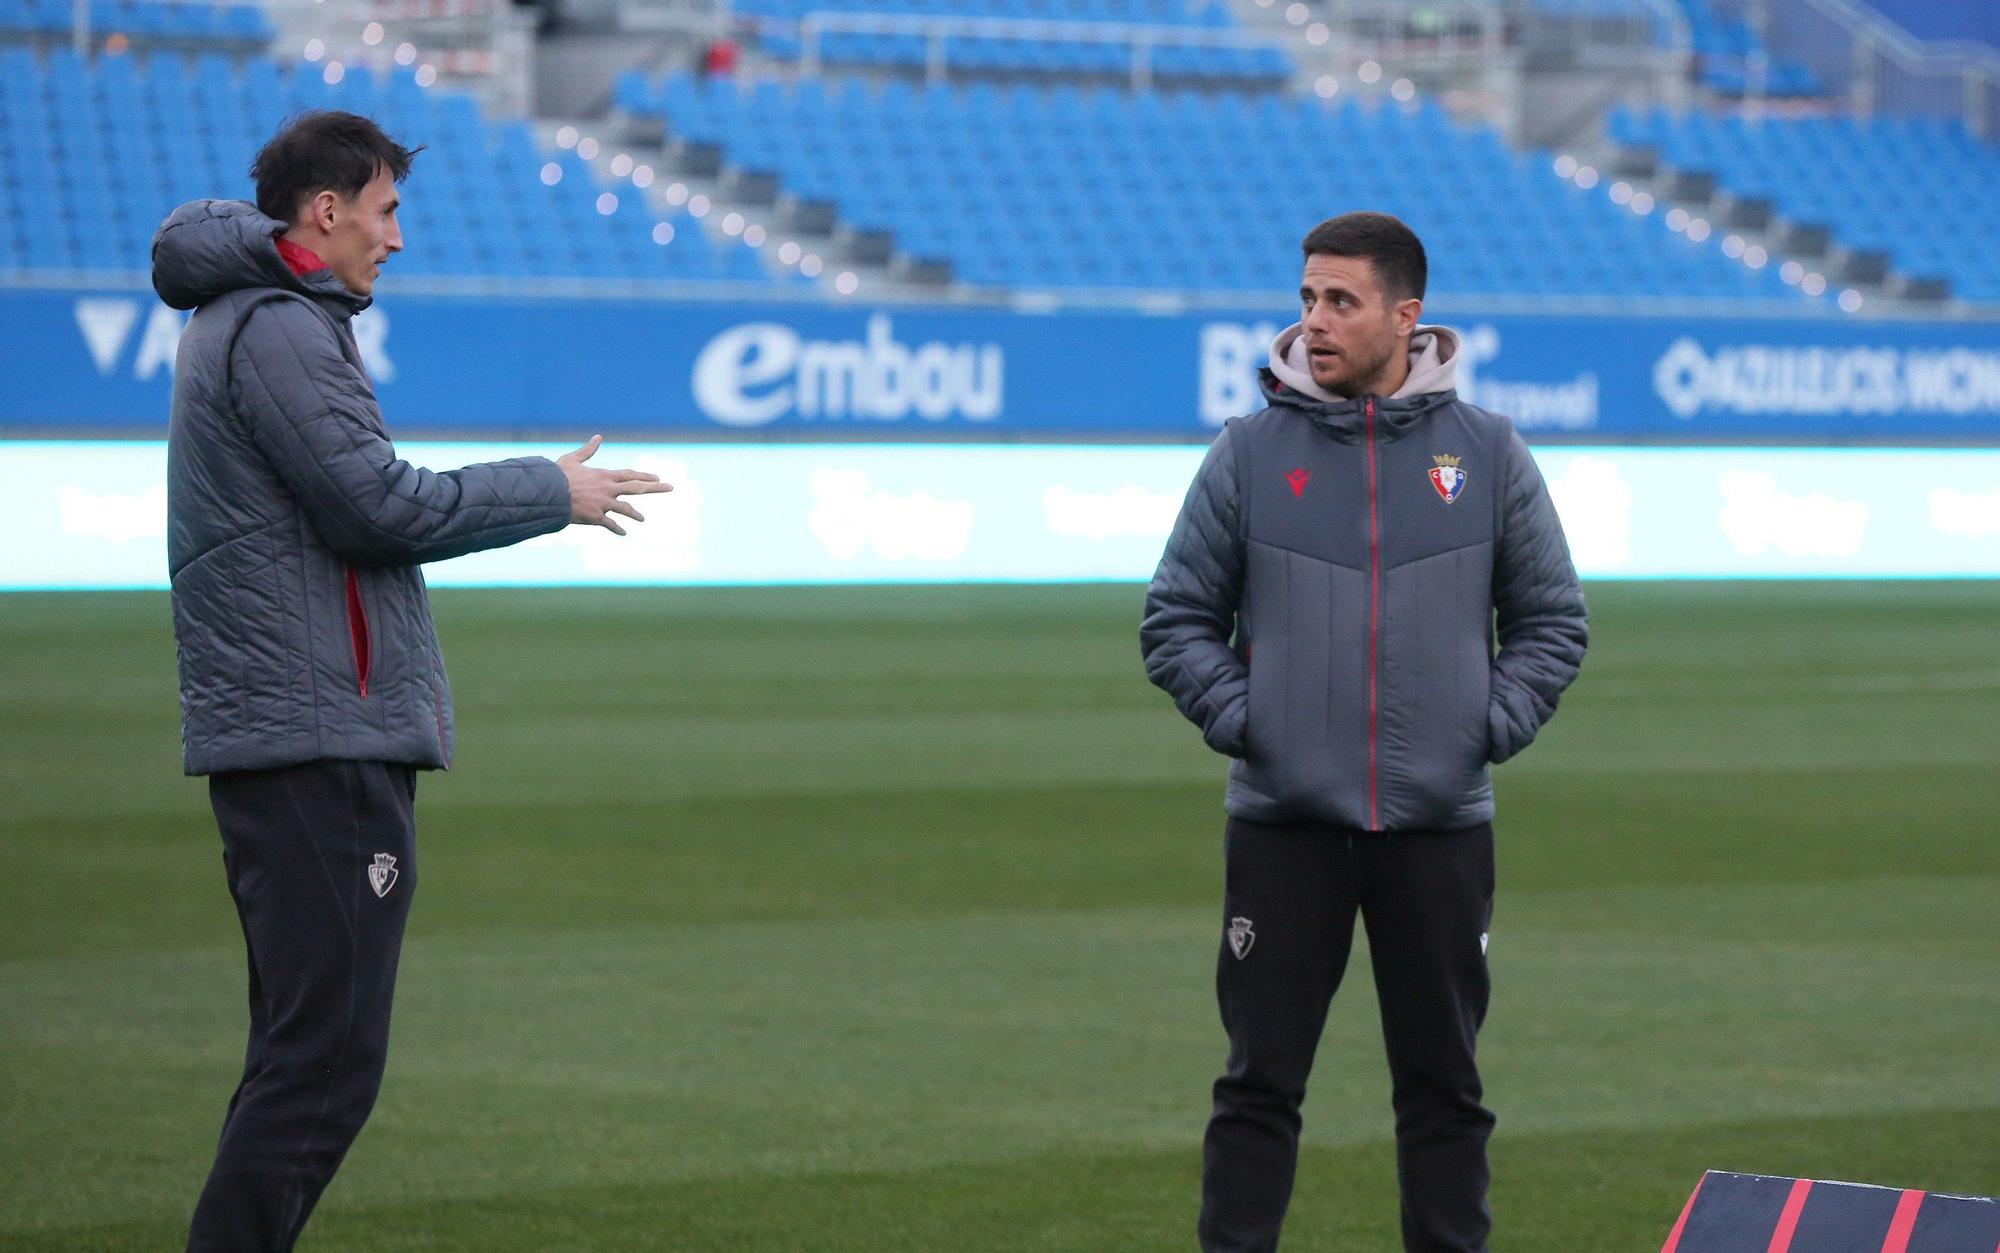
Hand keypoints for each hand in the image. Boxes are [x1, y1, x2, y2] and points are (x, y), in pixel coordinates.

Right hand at [557, 435, 672, 535]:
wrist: (548, 492)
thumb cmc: (558, 475)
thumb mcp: (573, 459)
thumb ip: (588, 450)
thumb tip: (598, 437)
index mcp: (604, 475)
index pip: (630, 475)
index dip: (644, 475)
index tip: (657, 477)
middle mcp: (608, 489)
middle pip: (637, 488)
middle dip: (655, 487)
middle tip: (670, 487)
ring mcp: (603, 504)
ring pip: (625, 509)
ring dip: (635, 514)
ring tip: (643, 519)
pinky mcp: (595, 517)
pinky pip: (610, 525)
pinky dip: (617, 529)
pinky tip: (624, 533)